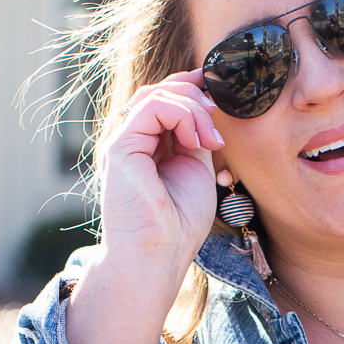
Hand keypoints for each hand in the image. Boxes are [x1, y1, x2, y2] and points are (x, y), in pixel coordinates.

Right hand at [66, 72, 225, 343]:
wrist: (159, 256)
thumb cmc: (179, 225)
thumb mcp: (197, 168)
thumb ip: (196, 136)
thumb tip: (207, 105)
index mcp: (148, 145)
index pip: (166, 99)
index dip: (193, 88)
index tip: (222, 96)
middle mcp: (132, 140)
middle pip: (161, 90)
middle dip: (196, 96)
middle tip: (220, 124)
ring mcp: (123, 142)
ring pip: (157, 94)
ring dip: (194, 109)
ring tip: (212, 140)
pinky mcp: (120, 147)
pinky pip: (152, 107)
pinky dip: (182, 115)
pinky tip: (196, 141)